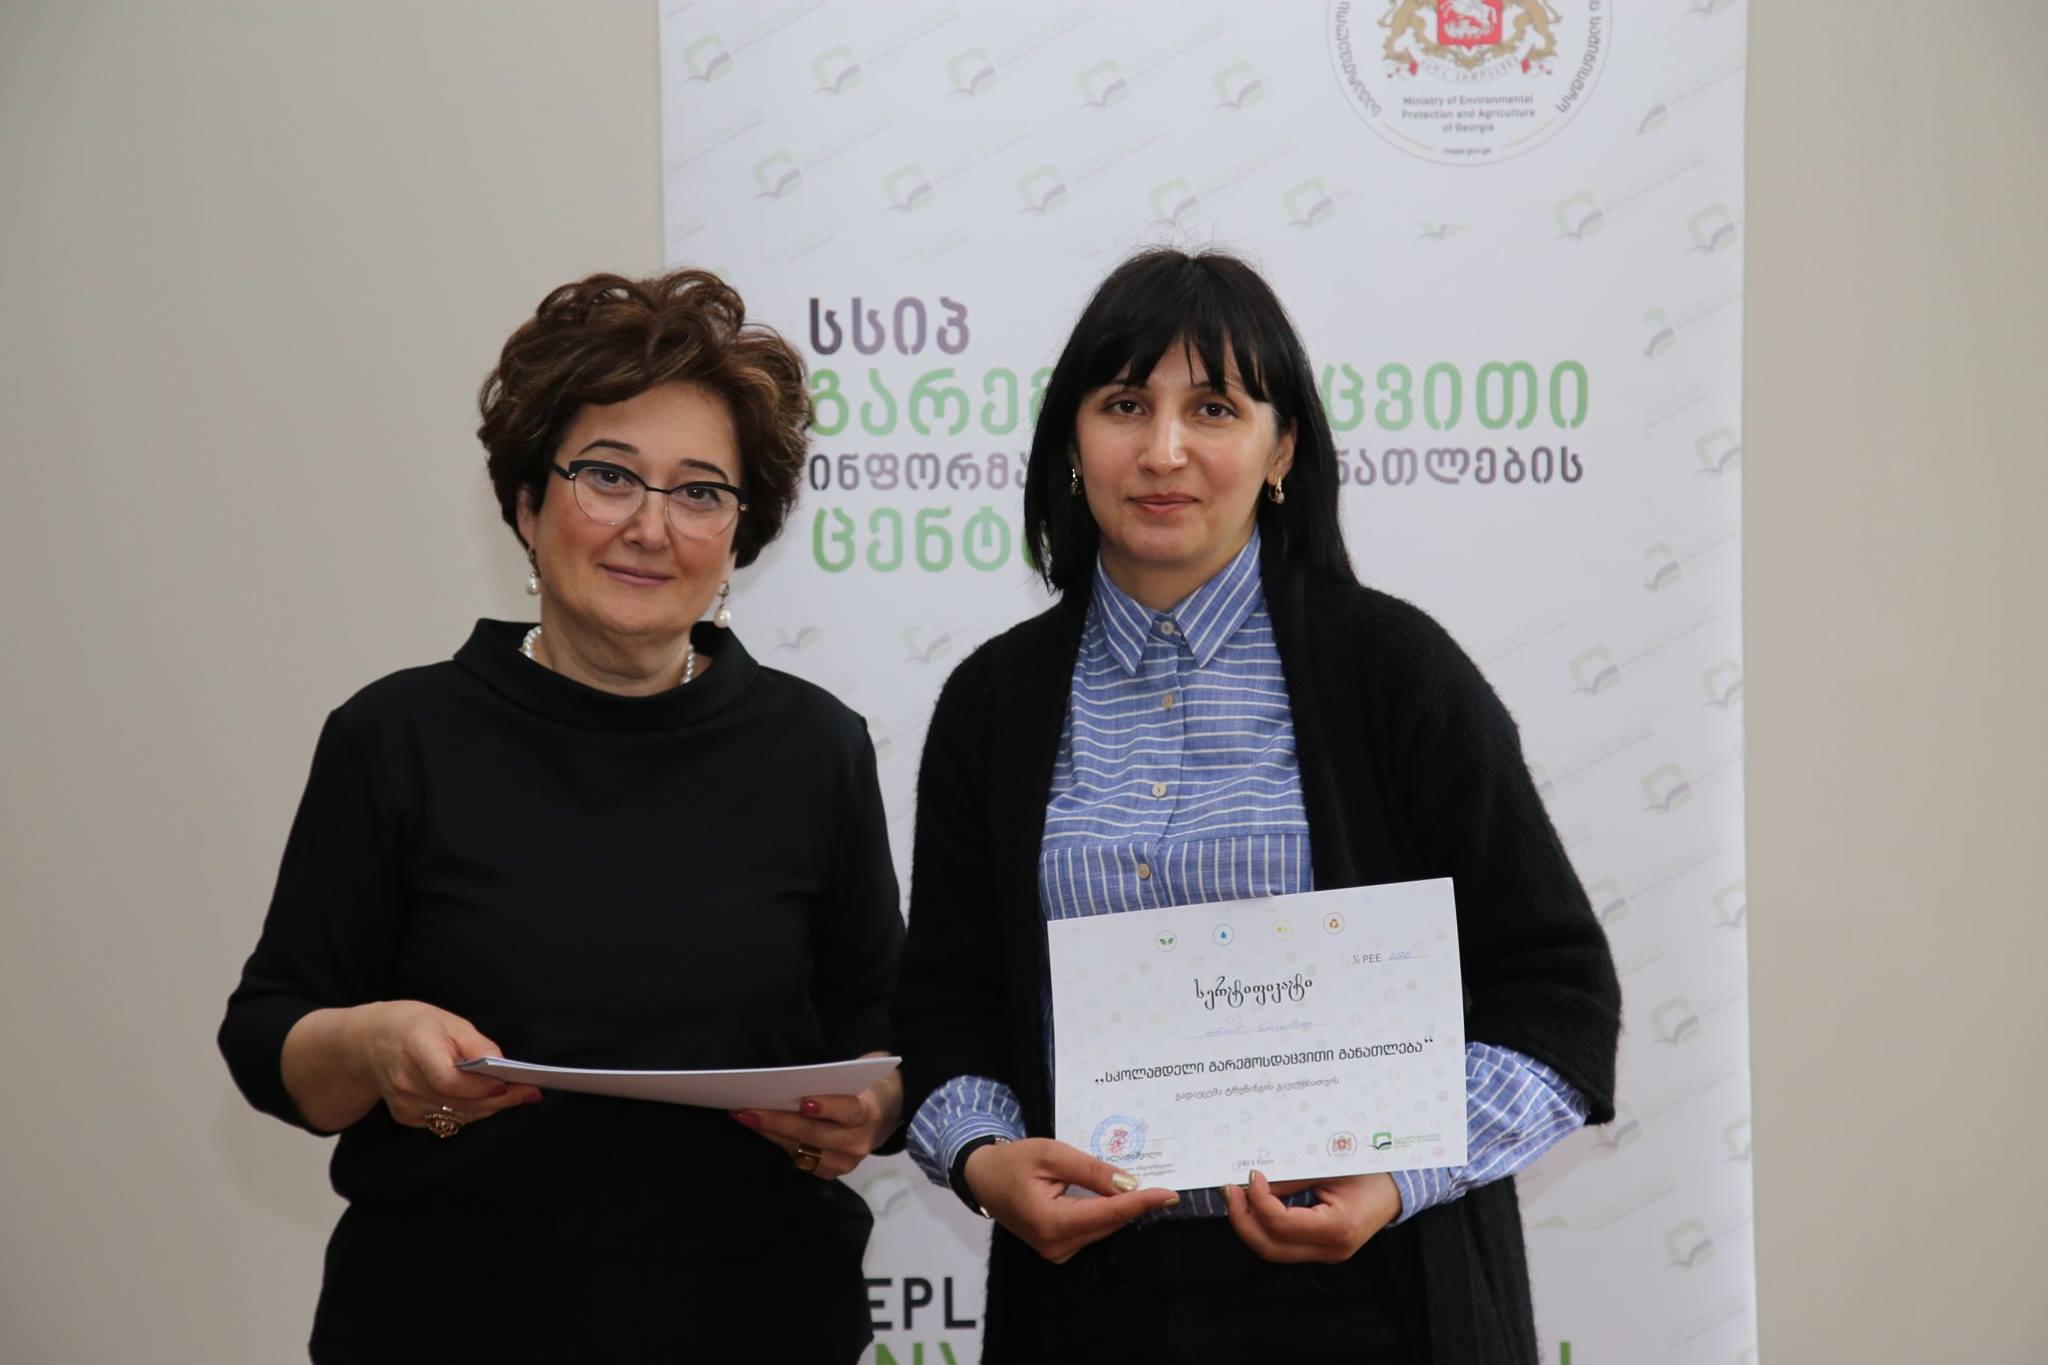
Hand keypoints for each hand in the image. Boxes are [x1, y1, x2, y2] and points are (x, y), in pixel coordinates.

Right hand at [349, 1000, 540, 1133]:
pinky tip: (482, 1100)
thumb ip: (478, 1046)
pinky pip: (446, 1120)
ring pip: (456, 1115)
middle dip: (498, 1100)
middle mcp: (405, 1081)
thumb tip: (503, 1067)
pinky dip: (468, 1112)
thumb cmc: (416, 1026)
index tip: (510, 1083)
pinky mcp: (405, 1116)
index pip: (449, 1079)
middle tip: (528, 1094)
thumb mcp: (450, 1022)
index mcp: (416, 1048)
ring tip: (514, 1096)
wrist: (372, 1041)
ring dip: (487, 1108)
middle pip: (458, 1102)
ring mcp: (403, 1103)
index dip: (481, 1086)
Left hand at [731, 1061, 902, 1179]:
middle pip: (814, 1133)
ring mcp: (844, 1162)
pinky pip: (799, 1159)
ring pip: (801, 1149)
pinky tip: (760, 1130)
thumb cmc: (864, 1086)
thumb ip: (834, 1080)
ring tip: (744, 1117)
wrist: (885, 1115)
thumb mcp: (858, 1075)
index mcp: (870, 1113)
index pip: (850, 1110)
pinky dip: (778, 1143)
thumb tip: (791, 1080)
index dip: (828, 1107)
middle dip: (778, 1121)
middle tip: (747, 1109)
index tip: (804, 1102)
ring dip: (770, 1133)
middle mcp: (858, 1143)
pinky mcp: (831, 1173)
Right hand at [963, 1138, 1179, 1263]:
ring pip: (1103, 1228)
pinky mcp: (1057, 1249)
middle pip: (1109, 1223)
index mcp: (1051, 1222)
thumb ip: (1091, 1170)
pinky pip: (1092, 1230)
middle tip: (1160, 1184)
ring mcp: (1056, 1251)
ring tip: (1139, 1189)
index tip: (1170, 1195)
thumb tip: (1129, 1184)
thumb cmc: (1013, 1162)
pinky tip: (1111, 1197)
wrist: (983, 1177)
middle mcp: (1055, 1244)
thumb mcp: (1052, 1154)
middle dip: (1135, 1204)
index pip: (1109, 1213)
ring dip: (1120, 1208)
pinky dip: (1105, 1214)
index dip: (1142, 1203)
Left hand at [1221, 1169, 1400, 1263]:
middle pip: (1270, 1247)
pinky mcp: (1320, 1249)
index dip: (1259, 1200)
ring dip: (1249, 1223)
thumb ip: (1293, 1177)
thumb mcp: (1331, 1166)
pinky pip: (1283, 1244)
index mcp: (1338, 1228)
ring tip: (1237, 1196)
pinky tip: (1255, 1203)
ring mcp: (1325, 1254)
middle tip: (1229, 1190)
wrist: (1398, 1188)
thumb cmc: (1371, 1171)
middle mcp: (1330, 1250)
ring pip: (1273, 1250)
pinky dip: (1264, 1225)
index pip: (1282, 1224)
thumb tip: (1253, 1181)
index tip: (1251, 1175)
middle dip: (1242, 1219)